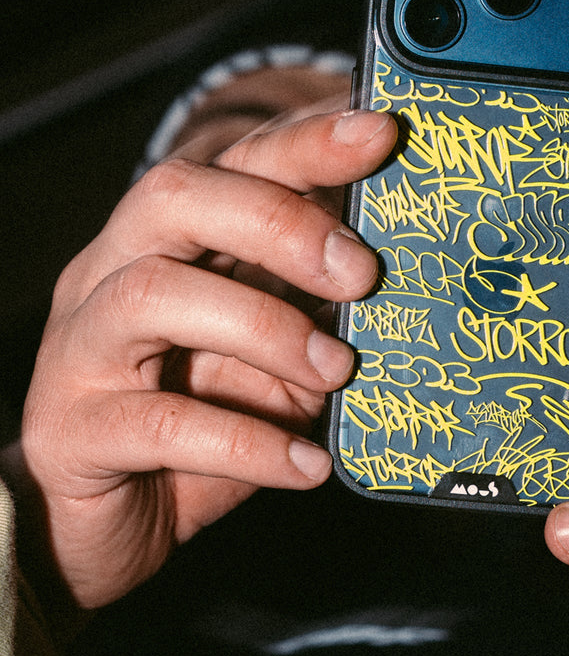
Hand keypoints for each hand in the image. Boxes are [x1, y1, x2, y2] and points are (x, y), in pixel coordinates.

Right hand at [16, 104, 396, 608]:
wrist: (108, 521)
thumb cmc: (201, 420)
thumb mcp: (274, 358)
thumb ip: (318, 314)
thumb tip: (410, 284)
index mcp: (166, 241)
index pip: (232, 164)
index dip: (307, 144)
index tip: (381, 134)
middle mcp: (110, 273)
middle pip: (172, 197)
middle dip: (277, 222)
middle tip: (362, 272)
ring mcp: (79, 348)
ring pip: (152, 294)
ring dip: (264, 328)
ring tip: (337, 371)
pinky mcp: (70, 431)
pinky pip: (155, 423)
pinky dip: (245, 443)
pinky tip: (307, 465)